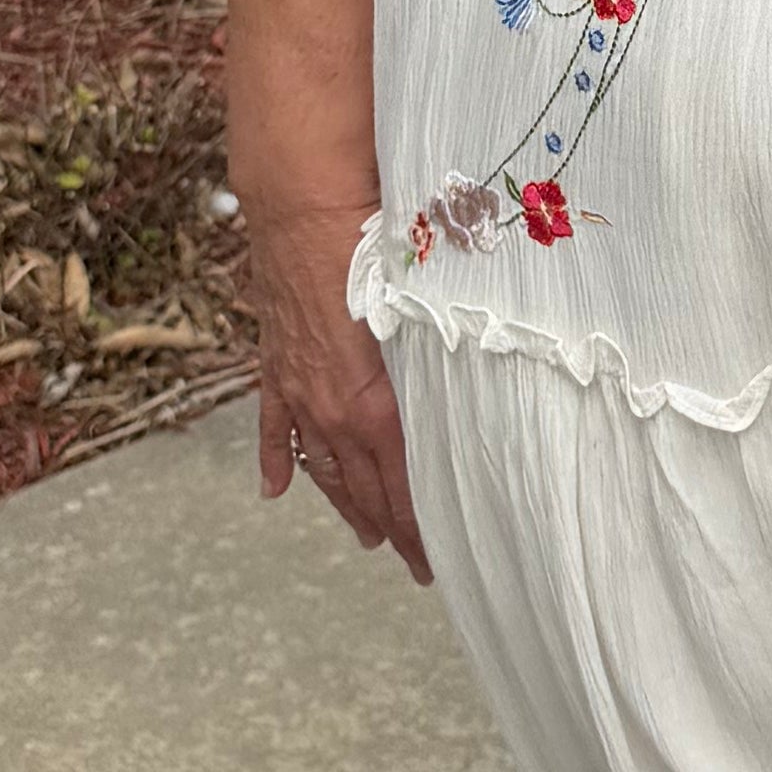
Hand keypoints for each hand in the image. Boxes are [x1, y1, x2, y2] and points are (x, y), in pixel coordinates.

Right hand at [250, 182, 428, 581]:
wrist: (300, 205)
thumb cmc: (373, 245)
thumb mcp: (425, 311)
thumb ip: (449, 360)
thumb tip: (496, 391)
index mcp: (374, 402)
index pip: (403, 482)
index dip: (419, 525)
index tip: (439, 560)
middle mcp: (331, 408)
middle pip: (365, 485)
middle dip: (392, 528)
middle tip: (418, 565)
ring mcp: (297, 389)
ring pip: (323, 464)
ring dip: (345, 503)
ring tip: (366, 537)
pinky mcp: (275, 365)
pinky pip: (275, 424)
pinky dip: (278, 458)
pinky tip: (276, 490)